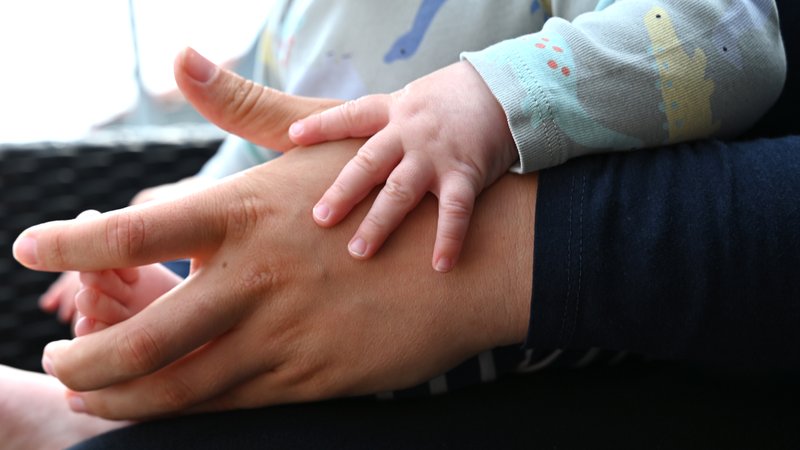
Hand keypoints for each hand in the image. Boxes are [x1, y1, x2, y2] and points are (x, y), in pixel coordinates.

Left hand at [11, 49, 534, 419]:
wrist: (473, 255)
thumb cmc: (386, 188)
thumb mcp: (316, 138)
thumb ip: (242, 104)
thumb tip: (182, 55)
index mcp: (246, 213)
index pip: (133, 230)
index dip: (69, 244)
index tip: (28, 248)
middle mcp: (258, 277)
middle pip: (142, 335)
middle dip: (81, 356)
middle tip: (53, 355)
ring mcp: (287, 334)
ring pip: (181, 385)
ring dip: (118, 397)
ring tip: (82, 393)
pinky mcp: (315, 376)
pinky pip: (233, 403)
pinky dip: (184, 411)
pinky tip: (157, 410)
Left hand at [289, 61, 517, 271]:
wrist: (507, 89)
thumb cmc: (456, 99)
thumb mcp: (415, 98)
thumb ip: (387, 120)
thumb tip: (354, 143)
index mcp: (394, 112)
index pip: (352, 116)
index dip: (322, 126)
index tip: (293, 138)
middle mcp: (409, 133)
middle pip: (368, 163)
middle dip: (342, 192)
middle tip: (320, 219)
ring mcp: (436, 155)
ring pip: (401, 191)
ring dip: (379, 222)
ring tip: (359, 251)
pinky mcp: (466, 173)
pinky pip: (455, 211)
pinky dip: (448, 239)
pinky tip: (440, 265)